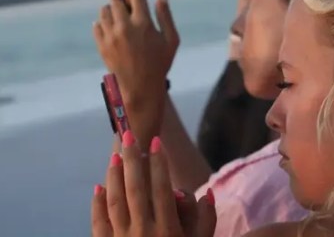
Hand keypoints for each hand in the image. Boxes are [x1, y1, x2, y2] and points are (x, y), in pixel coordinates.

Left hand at [91, 132, 215, 236]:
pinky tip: (99, 188)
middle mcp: (143, 232)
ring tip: (116, 156)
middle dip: (133, 160)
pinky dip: (97, 205)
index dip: (159, 164)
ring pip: (115, 202)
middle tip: (129, 136)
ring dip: (114, 177)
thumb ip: (206, 221)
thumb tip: (206, 192)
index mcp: (168, 230)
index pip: (162, 188)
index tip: (156, 142)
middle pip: (136, 189)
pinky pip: (99, 224)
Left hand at [93, 0, 179, 148]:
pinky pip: (98, 24)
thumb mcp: (172, 40)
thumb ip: (165, 16)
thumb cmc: (160, 64)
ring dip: (112, 10)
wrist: (139, 89)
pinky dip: (105, 24)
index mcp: (144, 23)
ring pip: (105, 10)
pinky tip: (116, 33)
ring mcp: (110, 36)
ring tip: (123, 20)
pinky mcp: (101, 44)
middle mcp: (124, 26)